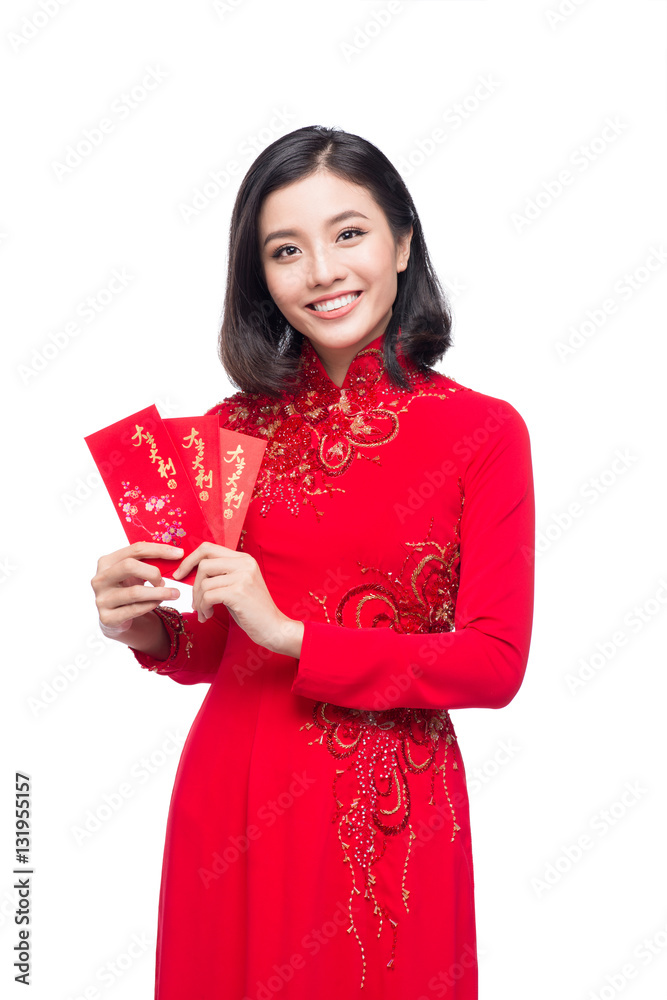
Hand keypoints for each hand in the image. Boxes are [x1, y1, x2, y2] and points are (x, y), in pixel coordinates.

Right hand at [92, 541, 182, 633]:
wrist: (114, 618)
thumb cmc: (127, 589)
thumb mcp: (135, 574)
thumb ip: (149, 563)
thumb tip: (176, 555)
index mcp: (107, 562)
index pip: (135, 549)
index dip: (159, 550)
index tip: (179, 554)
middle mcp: (100, 579)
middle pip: (129, 566)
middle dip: (154, 572)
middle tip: (165, 581)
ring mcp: (101, 599)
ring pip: (135, 592)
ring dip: (159, 593)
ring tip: (173, 594)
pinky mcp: (107, 617)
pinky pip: (135, 609)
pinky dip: (151, 605)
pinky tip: (159, 602)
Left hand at [172, 542, 303, 656]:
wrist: (274, 627)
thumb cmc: (252, 610)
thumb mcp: (237, 586)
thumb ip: (219, 576)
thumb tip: (189, 573)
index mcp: (243, 558)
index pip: (208, 548)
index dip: (190, 560)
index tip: (180, 575)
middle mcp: (244, 563)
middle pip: (203, 564)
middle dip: (193, 586)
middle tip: (196, 603)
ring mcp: (243, 576)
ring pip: (204, 582)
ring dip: (198, 601)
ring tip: (204, 613)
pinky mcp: (239, 592)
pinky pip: (208, 595)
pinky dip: (203, 607)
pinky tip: (208, 616)